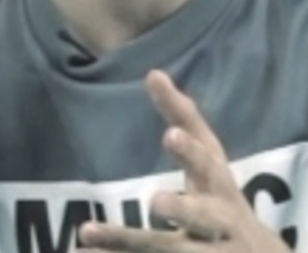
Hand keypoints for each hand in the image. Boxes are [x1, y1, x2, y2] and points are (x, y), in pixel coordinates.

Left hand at [78, 71, 292, 252]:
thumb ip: (183, 118)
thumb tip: (153, 73)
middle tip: (155, 202)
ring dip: (131, 240)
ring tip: (91, 231)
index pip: (207, 160)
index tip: (172, 134)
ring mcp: (211, 250)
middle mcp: (219, 219)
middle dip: (184, 209)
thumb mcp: (210, 159)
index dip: (191, 150)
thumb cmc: (223, 198)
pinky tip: (84, 251)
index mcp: (220, 184)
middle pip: (203, 214)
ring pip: (170, 248)